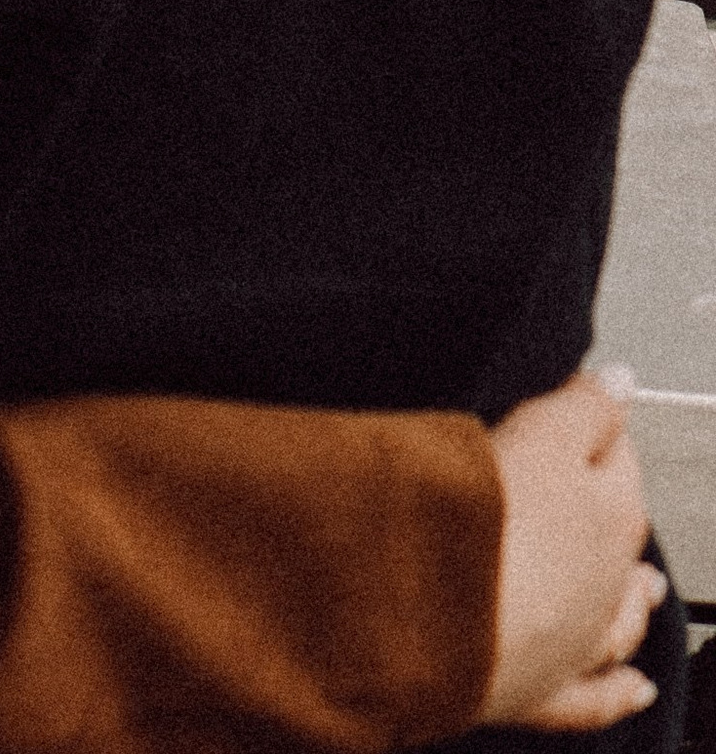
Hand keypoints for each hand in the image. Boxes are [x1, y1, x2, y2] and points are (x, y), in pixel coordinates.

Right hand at [484, 371, 661, 731]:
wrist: (429, 616)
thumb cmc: (477, 523)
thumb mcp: (535, 435)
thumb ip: (583, 407)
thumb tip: (622, 381)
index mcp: (607, 510)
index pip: (612, 447)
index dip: (592, 418)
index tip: (575, 400)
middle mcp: (604, 580)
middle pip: (620, 532)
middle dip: (613, 505)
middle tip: (595, 479)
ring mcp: (577, 641)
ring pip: (622, 619)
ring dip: (635, 600)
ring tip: (648, 587)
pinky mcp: (541, 693)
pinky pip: (596, 698)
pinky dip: (620, 692)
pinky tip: (637, 688)